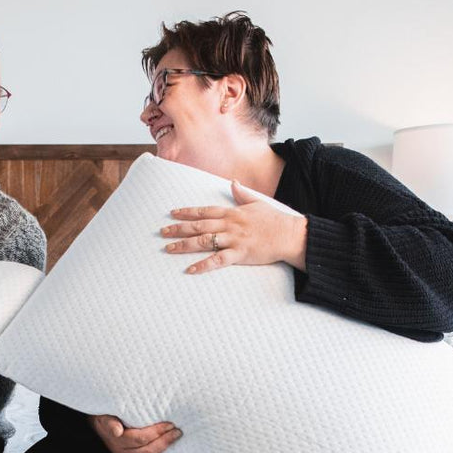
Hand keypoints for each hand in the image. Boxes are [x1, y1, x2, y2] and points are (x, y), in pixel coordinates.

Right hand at [89, 414, 181, 452]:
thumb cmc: (106, 418)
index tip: (170, 425)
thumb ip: (110, 423)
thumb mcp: (105, 417)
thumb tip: (117, 430)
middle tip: (177, 434)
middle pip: (146, 452)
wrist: (100, 426)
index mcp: (117, 441)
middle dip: (164, 443)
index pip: (139, 439)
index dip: (156, 432)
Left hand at [161, 180, 308, 274]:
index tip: (172, 213)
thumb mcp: (257, 203)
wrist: (290, 234)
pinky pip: (218, 260)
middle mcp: (230, 224)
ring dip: (184, 245)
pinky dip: (203, 265)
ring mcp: (234, 239)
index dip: (187, 212)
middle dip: (178, 228)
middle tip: (162, 232)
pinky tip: (190, 270)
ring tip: (168, 248)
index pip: (205, 210)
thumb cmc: (274, 220)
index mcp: (232, 212)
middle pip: (199, 225)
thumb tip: (233, 182)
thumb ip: (242, 194)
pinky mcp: (240, 254)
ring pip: (204, 241)